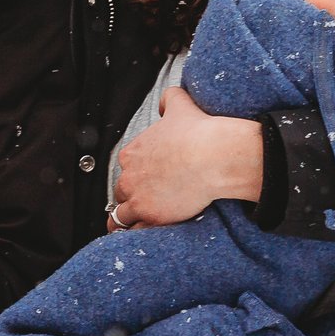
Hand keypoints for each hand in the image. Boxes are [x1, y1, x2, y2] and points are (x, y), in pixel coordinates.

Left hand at [108, 86, 264, 228]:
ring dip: (125, 219)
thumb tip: (167, 101)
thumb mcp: (180, 105)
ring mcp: (138, 197)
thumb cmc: (199, 133)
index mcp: (133, 153)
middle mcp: (130, 176)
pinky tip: (138, 235)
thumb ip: (170, 100)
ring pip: (121, 214)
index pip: (125, 168)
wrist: (213, 156)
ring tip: (131, 225)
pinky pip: (134, 229)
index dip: (135, 174)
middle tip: (143, 201)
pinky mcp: (149, 215)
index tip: (144, 179)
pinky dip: (136, 233)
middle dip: (130, 196)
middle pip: (121, 191)